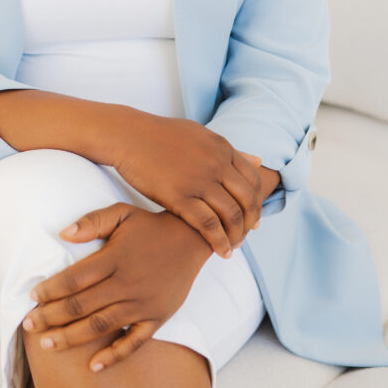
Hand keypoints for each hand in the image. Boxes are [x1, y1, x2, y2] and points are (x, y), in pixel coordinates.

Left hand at [22, 202, 212, 373]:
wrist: (191, 240)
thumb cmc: (149, 226)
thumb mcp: (121, 213)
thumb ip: (92, 222)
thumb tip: (62, 233)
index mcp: (115, 258)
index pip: (75, 279)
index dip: (51, 289)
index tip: (32, 297)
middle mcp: (126, 283)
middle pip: (81, 306)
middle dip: (51, 317)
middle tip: (28, 325)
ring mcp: (142, 304)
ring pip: (100, 327)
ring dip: (71, 338)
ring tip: (47, 345)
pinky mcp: (157, 318)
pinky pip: (133, 343)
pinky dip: (114, 356)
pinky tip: (93, 366)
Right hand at [114, 113, 263, 258]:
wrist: (129, 136)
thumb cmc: (162, 135)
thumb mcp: (201, 135)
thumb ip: (230, 150)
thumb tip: (258, 161)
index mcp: (222, 148)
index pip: (253, 181)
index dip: (257, 203)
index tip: (254, 219)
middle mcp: (216, 164)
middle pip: (247, 200)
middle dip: (250, 223)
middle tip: (245, 236)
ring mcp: (199, 180)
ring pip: (231, 215)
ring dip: (236, 236)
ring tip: (232, 248)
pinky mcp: (179, 196)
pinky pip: (208, 225)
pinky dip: (219, 242)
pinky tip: (221, 252)